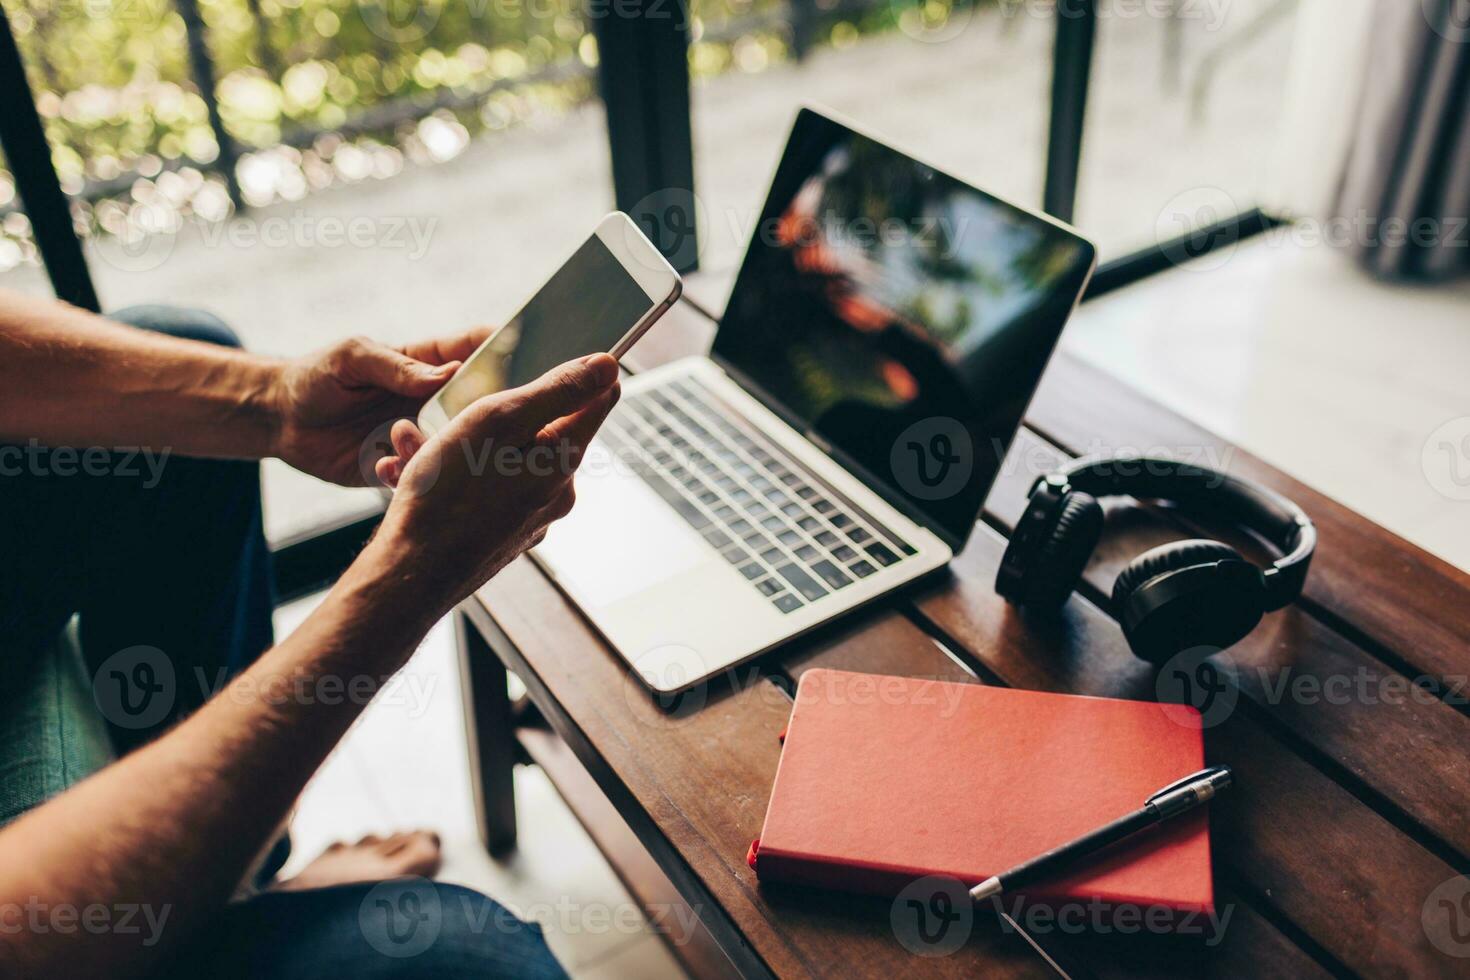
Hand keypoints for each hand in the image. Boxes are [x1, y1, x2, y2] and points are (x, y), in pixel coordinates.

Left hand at [272, 328, 492, 485]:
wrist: (282, 421)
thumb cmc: (317, 376)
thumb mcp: (351, 358)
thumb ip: (396, 366)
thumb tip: (446, 374)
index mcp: (430, 364)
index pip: (480, 348)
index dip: (508, 348)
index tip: (528, 356)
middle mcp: (437, 400)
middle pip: (486, 403)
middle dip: (496, 412)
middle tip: (494, 422)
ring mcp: (426, 434)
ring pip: (463, 446)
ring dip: (453, 452)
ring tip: (424, 447)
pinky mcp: (408, 467)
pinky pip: (427, 477)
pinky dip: (414, 476)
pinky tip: (387, 468)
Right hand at [370, 353, 620, 612]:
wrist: (409, 574)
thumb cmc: (447, 495)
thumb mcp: (500, 421)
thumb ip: (556, 391)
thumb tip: (608, 366)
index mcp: (562, 460)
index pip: (596, 402)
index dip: (582, 373)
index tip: (559, 355)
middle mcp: (555, 493)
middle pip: (539, 430)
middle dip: (490, 412)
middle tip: (447, 409)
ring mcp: (529, 518)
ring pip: (499, 462)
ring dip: (456, 444)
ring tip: (410, 442)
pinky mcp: (500, 536)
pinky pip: (481, 492)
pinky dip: (449, 477)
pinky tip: (409, 474)